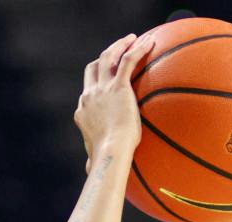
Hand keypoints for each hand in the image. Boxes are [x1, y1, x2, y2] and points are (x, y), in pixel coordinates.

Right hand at [75, 34, 145, 165]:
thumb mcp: (94, 159)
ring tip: (132, 39)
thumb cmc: (106, 160)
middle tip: (117, 51)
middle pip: (93, 67)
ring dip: (119, 45)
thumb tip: (89, 171)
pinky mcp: (118, 86)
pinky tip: (149, 42)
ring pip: (107, 57)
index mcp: (83, 111)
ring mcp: (102, 89)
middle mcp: (89, 95)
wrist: (112, 152)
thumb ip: (92, 160)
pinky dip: (137, 49)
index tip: (107, 80)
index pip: (87, 91)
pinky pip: (128, 61)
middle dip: (104, 57)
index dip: (95, 83)